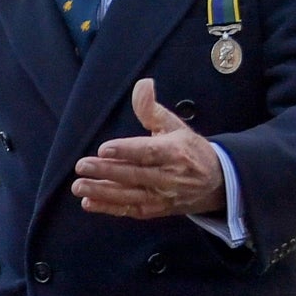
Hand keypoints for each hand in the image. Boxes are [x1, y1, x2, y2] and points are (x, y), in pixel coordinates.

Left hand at [72, 79, 224, 220]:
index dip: (126, 151)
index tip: (104, 149)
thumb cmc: (189, 150)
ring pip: (130, 196)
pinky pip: (130, 210)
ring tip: (78, 186)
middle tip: (82, 166)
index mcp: (176, 152)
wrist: (216, 183)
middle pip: (135, 175)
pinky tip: (89, 202)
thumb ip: (152, 109)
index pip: (149, 152)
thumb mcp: (175, 126)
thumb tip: (142, 85)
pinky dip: (109, 208)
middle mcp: (170, 177)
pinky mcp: (156, 210)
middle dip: (106, 171)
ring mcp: (162, 196)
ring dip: (102, 192)